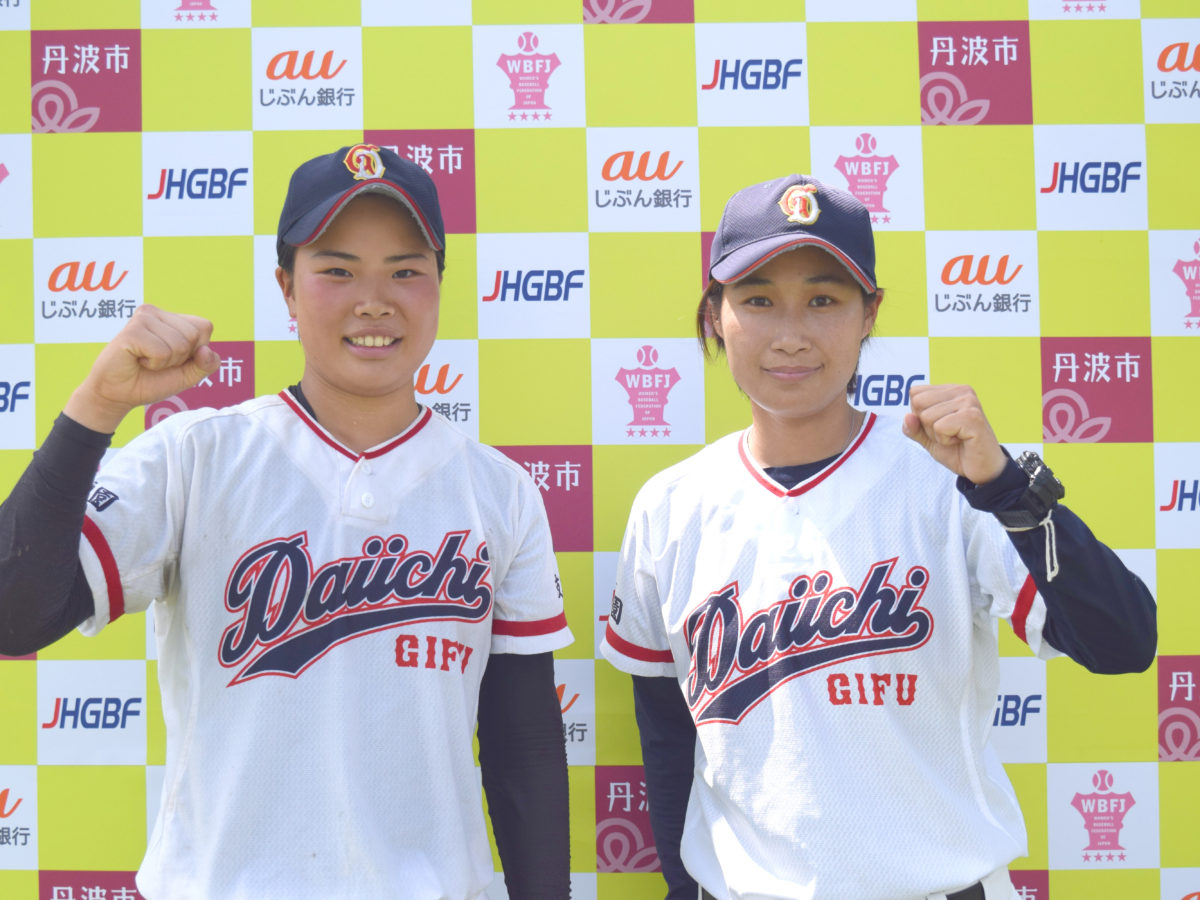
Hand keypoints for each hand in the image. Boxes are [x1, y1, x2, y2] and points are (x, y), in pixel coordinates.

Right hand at [64, 304, 220, 432]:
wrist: (118, 394)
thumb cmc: (151, 381)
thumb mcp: (188, 375)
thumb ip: (206, 364)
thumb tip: (206, 350)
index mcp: (171, 318)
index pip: (205, 327)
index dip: (196, 351)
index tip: (174, 358)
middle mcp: (156, 313)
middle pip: (194, 335)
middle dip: (181, 358)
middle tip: (157, 361)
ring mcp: (143, 319)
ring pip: (180, 344)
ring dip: (166, 362)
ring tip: (146, 361)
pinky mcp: (131, 331)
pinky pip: (162, 352)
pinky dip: (154, 364)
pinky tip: (137, 360)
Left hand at [901, 384, 1007, 483]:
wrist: (982, 470)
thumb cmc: (957, 450)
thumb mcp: (928, 438)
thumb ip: (913, 427)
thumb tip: (907, 416)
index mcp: (951, 390)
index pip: (915, 393)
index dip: (919, 416)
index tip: (940, 426)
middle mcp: (962, 391)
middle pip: (918, 402)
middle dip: (926, 425)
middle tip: (948, 434)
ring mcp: (969, 402)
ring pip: (926, 416)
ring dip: (936, 435)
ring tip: (956, 438)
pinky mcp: (972, 417)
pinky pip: (939, 427)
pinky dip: (945, 440)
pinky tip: (962, 440)